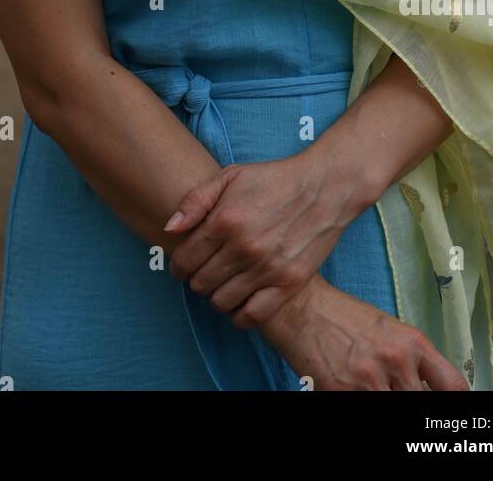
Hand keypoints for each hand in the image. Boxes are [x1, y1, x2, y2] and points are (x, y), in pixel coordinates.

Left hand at [164, 155, 361, 326]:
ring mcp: (267, 269)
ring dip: (215, 296)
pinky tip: (240, 300)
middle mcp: (243, 248)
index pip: (185, 259)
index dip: (178, 265)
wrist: (323, 188)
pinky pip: (252, 316)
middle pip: (200, 283)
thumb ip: (195, 200)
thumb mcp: (231, 176)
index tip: (184, 264)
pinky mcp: (289, 284)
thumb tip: (169, 229)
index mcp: (225, 220)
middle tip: (204, 271)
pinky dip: (240, 315)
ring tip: (222, 283)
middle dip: (196, 279)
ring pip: (221, 302)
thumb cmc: (274, 179)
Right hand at [261, 274, 469, 391]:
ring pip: (396, 409)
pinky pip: (365, 410)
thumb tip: (428, 388)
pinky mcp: (342, 394)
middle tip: (395, 390)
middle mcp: (396, 361)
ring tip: (371, 387)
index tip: (452, 407)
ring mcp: (370, 380)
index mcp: (412, 342)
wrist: (300, 305)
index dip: (456, 402)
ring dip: (386, 401)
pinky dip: (362, 403)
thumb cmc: (343, 316)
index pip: (453, 386)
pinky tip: (353, 390)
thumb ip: (412, 359)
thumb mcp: (388, 330)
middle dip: (411, 399)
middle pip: (422, 403)